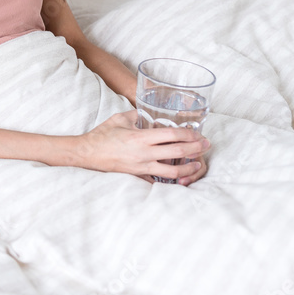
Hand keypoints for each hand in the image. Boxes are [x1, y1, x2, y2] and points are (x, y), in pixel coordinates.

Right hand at [74, 110, 210, 183]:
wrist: (87, 153)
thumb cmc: (102, 135)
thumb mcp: (119, 118)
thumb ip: (136, 115)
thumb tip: (146, 114)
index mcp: (140, 137)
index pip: (171, 135)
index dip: (187, 134)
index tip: (196, 132)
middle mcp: (144, 153)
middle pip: (177, 152)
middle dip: (195, 148)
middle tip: (206, 145)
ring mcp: (142, 166)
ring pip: (172, 171)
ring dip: (189, 167)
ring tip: (198, 163)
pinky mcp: (138, 175)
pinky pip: (159, 179)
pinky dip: (171, 179)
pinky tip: (180, 177)